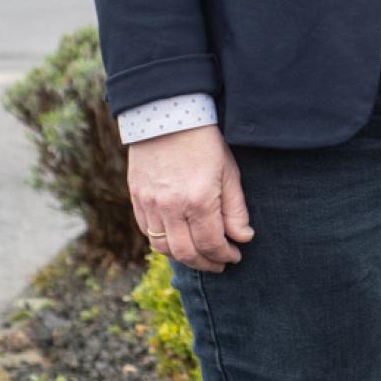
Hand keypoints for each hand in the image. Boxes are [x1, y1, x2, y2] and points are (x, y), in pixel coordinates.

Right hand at [128, 126, 253, 272]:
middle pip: (186, 253)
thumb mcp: (229, 172)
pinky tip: (178, 238)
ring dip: (183, 256)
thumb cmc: (205, 143)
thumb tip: (243, 238)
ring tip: (200, 254)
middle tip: (219, 264)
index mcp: (198, 201)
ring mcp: (150, 204)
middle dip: (206, 263)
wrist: (167, 117)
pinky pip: (147, 231)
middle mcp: (171, 208)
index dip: (224, 255)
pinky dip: (163, 242)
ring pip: (163, 248)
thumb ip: (235, 209)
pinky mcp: (137, 199)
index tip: (234, 256)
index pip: (211, 243)